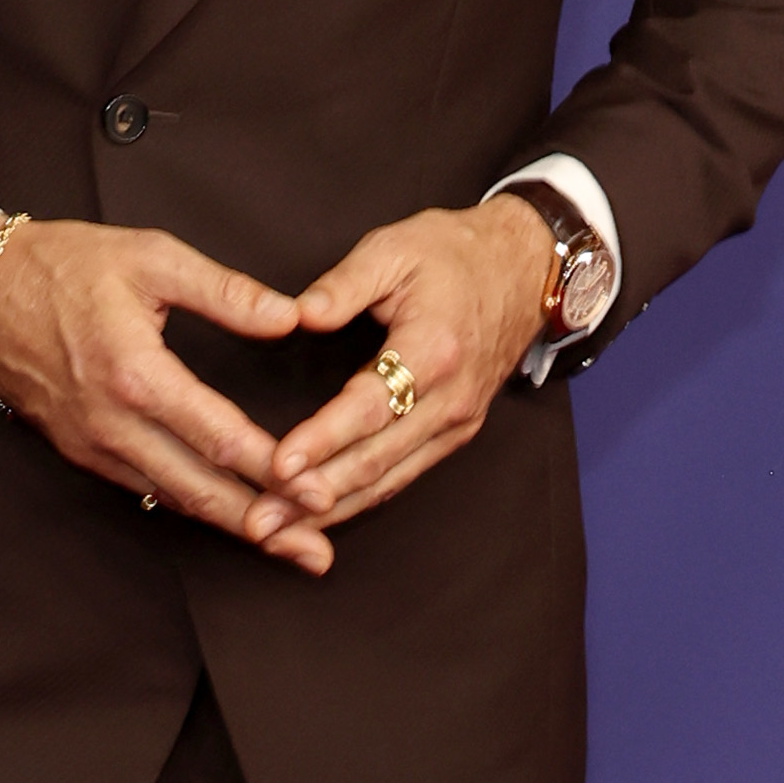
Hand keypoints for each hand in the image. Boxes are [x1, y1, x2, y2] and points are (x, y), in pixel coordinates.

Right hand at [0, 217, 332, 572]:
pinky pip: (148, 489)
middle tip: (319, 554)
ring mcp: (95, 447)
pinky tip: (232, 519)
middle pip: (201, 489)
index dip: (277, 471)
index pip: (220, 437)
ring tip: (291, 548)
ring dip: (234, 526)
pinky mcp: (84, 454)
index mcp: (136, 374)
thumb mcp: (151, 257)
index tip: (324, 492)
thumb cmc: (64, 266)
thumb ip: (225, 291)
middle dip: (266, 525)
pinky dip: (195, 508)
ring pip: (175, 499)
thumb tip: (291, 317)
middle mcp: (113, 424)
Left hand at [268, 198, 553, 527]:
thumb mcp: (394, 249)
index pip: (371, 407)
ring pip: (388, 480)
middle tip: (260, 521)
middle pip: (377, 460)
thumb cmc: (454, 255)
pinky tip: (317, 517)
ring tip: (275, 533)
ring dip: (330, 511)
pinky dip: (358, 501)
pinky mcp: (453, 434)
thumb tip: (298, 314)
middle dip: (314, 496)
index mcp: (435, 350)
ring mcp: (456, 423)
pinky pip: (401, 477)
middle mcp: (450, 399)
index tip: (279, 464)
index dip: (323, 440)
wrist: (523, 269)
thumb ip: (342, 284)